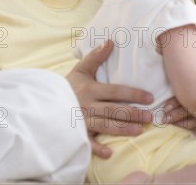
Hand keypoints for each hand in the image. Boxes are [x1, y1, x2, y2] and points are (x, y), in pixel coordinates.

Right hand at [66, 40, 153, 157]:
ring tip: (139, 131)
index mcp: (90, 90)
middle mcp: (87, 106)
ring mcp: (82, 121)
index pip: (116, 91)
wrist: (44, 102)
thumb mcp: (81, 69)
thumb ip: (96, 56)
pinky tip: (110, 153)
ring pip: (105, 125)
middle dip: (133, 114)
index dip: (133, 94)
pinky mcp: (76, 133)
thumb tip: (111, 41)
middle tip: (150, 117)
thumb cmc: (67, 86)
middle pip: (114, 110)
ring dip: (122, 129)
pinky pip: (87, 142)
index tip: (150, 97)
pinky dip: (97, 148)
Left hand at [161, 97, 195, 137]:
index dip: (172, 103)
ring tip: (173, 127)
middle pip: (186, 110)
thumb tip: (186, 79)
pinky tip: (193, 135)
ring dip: (183, 124)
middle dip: (173, 115)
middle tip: (163, 120)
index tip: (164, 108)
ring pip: (195, 121)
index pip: (185, 97)